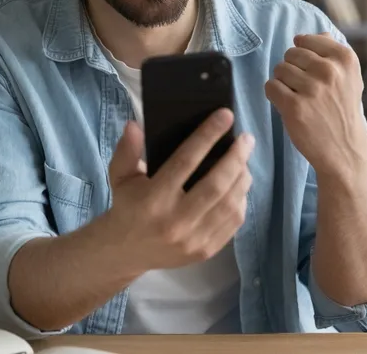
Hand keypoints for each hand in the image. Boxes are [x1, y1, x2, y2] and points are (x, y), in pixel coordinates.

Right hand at [99, 108, 253, 275]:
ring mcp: (192, 239)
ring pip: (229, 204)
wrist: (126, 252)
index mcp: (153, 199)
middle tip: (246, 138)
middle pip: (215, 184)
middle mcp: (175, 221)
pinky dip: (241, 200)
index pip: (185, 161)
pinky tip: (240, 185)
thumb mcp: (120, 175)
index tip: (225, 116)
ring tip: (245, 159)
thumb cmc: (127, 206)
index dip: (207, 136)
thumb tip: (135, 124)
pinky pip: (232, 223)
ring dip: (242, 177)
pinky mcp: (205, 251)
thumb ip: (126, 149)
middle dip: (236, 157)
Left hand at [264, 33, 366, 178]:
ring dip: (283, 83)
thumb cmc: (342, 111)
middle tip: (304, 88)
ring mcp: (312, 89)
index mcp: (345, 59)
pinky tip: (288, 105)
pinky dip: (275, 95)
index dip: (303, 55)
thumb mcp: (350, 78)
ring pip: (279, 69)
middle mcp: (329, 71)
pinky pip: (270, 86)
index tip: (310, 70)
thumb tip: (316, 34)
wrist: (344, 150)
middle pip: (290, 54)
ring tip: (298, 97)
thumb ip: (333, 53)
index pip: (306, 40)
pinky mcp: (294, 106)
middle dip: (292, 69)